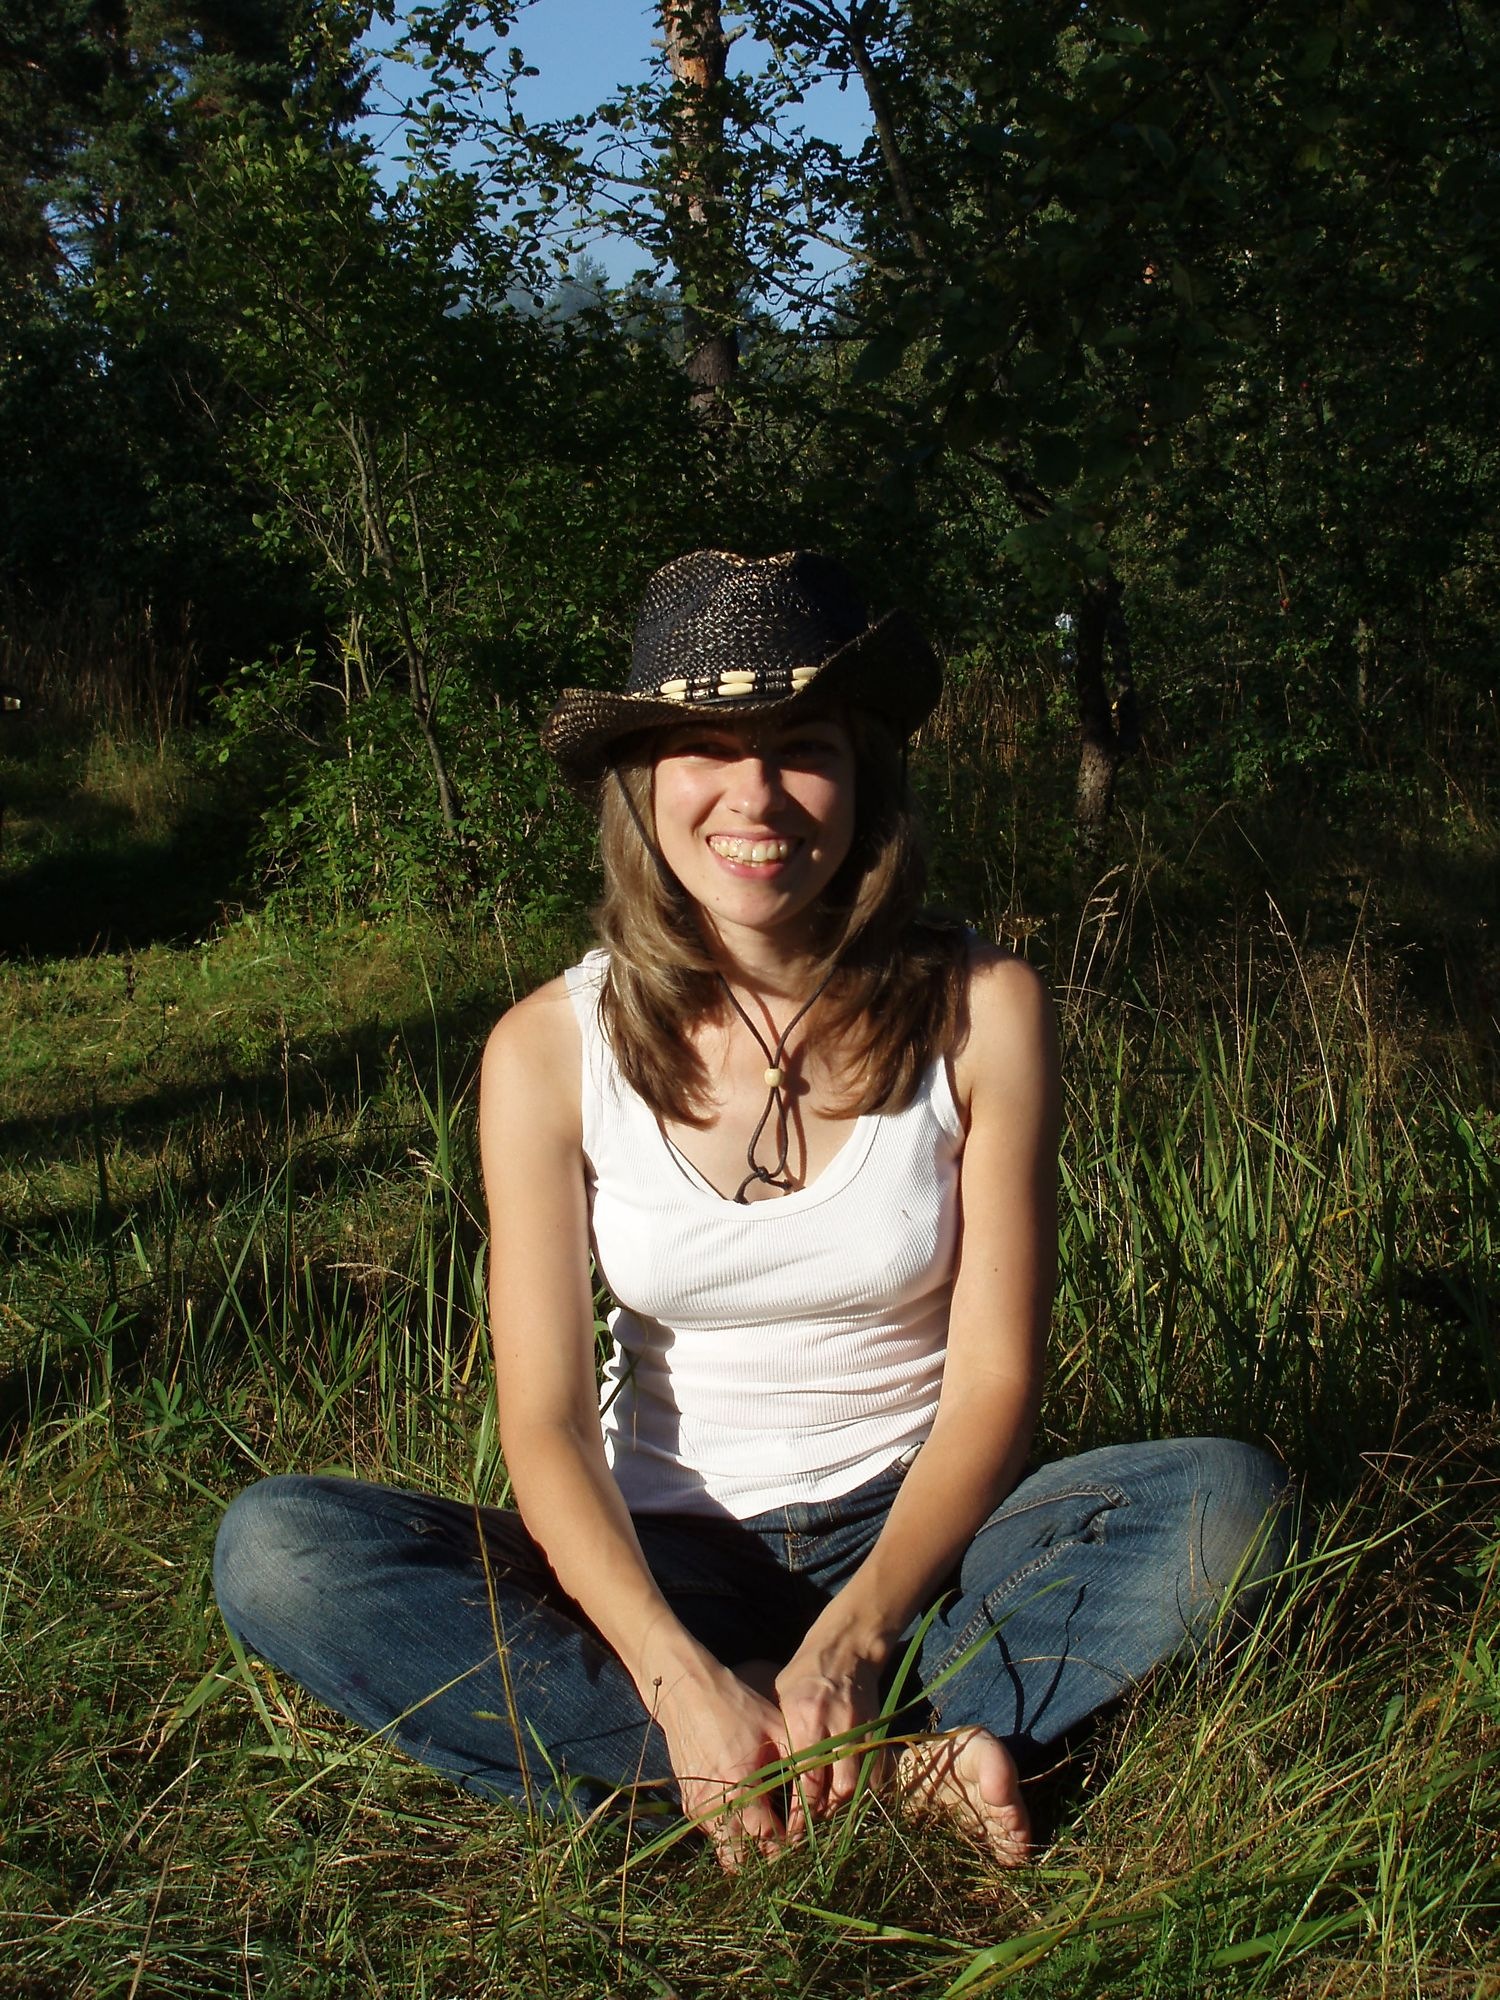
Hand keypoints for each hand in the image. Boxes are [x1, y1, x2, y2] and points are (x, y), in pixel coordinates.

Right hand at [654, 1665, 791, 1870]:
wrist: (686, 1691)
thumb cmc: (736, 1706)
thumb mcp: (775, 1728)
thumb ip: (797, 1764)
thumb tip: (819, 1793)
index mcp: (741, 1789)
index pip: (770, 1840)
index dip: (789, 1844)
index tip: (803, 1839)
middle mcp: (716, 1807)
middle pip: (742, 1861)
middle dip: (764, 1858)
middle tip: (783, 1844)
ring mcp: (697, 1808)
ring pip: (724, 1852)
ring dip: (745, 1849)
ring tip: (766, 1832)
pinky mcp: (687, 1803)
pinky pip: (711, 1835)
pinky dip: (729, 1834)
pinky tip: (745, 1815)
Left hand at [774, 1638, 886, 1839]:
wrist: (848, 1647)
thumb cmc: (805, 1673)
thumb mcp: (782, 1698)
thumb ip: (781, 1737)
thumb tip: (767, 1780)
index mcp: (807, 1718)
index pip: (809, 1778)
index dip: (802, 1812)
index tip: (793, 1834)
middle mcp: (837, 1727)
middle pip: (840, 1790)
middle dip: (826, 1817)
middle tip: (812, 1835)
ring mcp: (862, 1731)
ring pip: (862, 1786)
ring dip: (847, 1809)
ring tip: (831, 1824)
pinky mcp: (879, 1734)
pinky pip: (878, 1775)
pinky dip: (867, 1794)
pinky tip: (853, 1804)